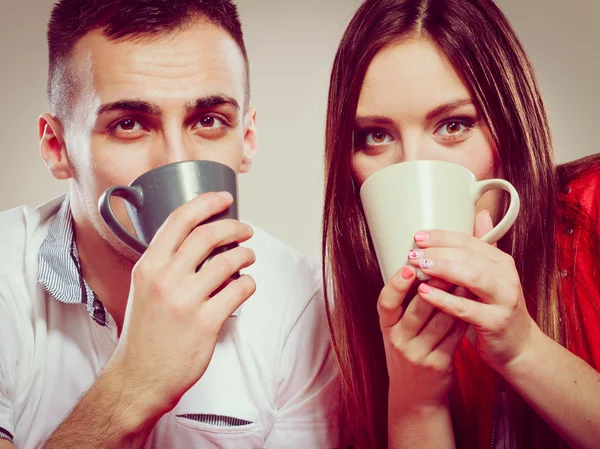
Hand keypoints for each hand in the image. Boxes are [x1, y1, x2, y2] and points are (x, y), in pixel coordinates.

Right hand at [106, 191, 255, 417]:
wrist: (140, 376)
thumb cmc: (146, 331)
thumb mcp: (144, 288)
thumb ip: (166, 262)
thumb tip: (200, 238)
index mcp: (148, 266)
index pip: (179, 220)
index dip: (206, 203)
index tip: (225, 198)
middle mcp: (164, 279)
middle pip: (208, 235)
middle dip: (234, 227)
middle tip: (245, 230)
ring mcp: (185, 301)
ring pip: (228, 261)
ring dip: (246, 254)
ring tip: (249, 256)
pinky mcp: (205, 322)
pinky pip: (239, 290)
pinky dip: (249, 283)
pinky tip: (246, 286)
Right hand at [379, 269, 468, 409]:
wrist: (414, 394)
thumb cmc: (409, 350)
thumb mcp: (398, 328)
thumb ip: (406, 302)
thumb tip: (422, 264)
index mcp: (387, 327)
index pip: (385, 302)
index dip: (396, 285)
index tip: (408, 267)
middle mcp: (398, 340)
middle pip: (417, 308)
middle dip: (435, 284)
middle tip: (449, 263)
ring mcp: (417, 354)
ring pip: (440, 320)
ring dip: (455, 297)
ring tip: (467, 277)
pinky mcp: (438, 364)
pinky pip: (454, 335)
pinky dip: (464, 316)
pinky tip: (473, 302)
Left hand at [408, 210, 537, 372]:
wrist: (518, 347)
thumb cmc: (496, 308)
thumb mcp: (493, 275)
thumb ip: (484, 247)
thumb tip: (480, 212)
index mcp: (501, 262)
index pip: (470, 241)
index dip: (443, 236)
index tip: (418, 236)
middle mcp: (506, 277)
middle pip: (469, 255)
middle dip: (438, 251)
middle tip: (413, 251)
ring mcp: (503, 299)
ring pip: (471, 277)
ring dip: (442, 268)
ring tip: (419, 265)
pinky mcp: (495, 322)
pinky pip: (466, 308)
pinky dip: (444, 299)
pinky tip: (424, 293)